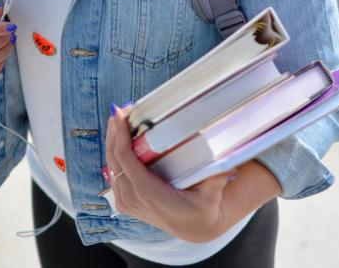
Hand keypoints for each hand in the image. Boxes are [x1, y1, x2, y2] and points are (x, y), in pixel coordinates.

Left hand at [105, 104, 236, 242]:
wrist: (194, 228)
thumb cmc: (202, 209)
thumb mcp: (212, 195)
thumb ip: (217, 179)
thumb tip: (228, 163)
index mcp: (149, 194)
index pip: (125, 161)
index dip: (120, 136)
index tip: (120, 115)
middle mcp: (133, 199)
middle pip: (114, 160)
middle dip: (114, 133)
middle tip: (119, 110)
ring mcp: (127, 202)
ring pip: (110, 166)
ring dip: (112, 141)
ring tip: (118, 119)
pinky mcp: (125, 202)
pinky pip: (114, 174)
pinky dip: (114, 154)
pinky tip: (118, 139)